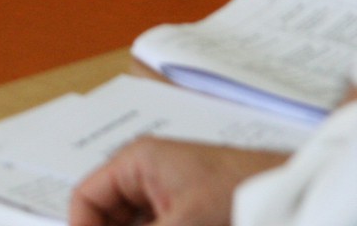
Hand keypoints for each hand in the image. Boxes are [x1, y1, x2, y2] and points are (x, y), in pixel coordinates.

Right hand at [69, 137, 287, 225]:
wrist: (296, 191)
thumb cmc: (240, 191)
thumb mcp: (182, 222)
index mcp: (134, 162)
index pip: (86, 198)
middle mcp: (145, 175)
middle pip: (109, 215)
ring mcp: (168, 194)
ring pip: (135, 224)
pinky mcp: (189, 212)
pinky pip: (158, 225)